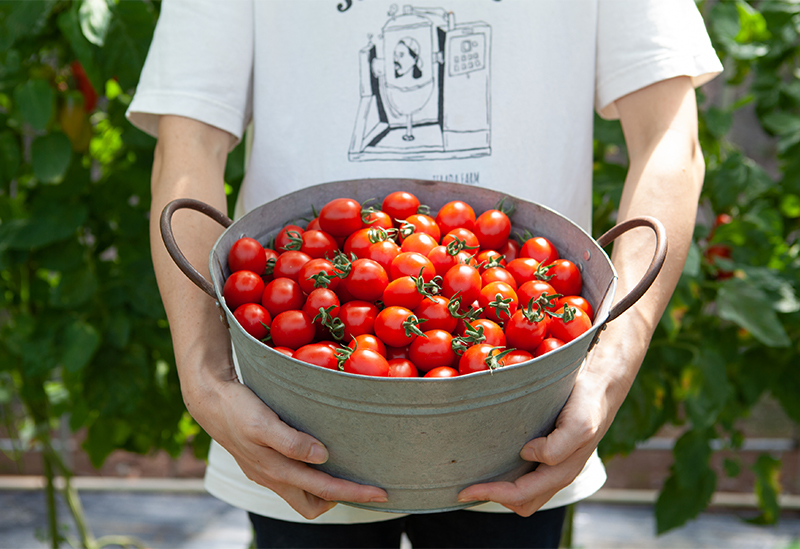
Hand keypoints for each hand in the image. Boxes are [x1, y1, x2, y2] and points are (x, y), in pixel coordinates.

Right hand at [189, 374, 388, 519]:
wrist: (209, 399)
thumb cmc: (238, 408)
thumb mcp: (263, 423)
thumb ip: (290, 442)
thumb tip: (322, 457)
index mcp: (277, 471)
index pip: (324, 491)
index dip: (354, 494)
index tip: (381, 492)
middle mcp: (273, 477)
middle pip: (314, 503)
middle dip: (344, 498)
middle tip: (370, 486)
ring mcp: (267, 471)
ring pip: (302, 493)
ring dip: (326, 489)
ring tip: (350, 473)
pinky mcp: (263, 461)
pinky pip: (293, 479)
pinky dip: (312, 476)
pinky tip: (321, 458)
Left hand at [456, 367, 612, 515]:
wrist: (599, 386)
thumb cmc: (589, 405)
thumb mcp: (579, 425)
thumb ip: (556, 447)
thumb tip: (526, 455)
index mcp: (561, 472)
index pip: (521, 494)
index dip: (492, 494)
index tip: (465, 490)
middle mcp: (556, 473)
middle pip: (522, 502)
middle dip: (493, 497)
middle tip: (466, 487)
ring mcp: (553, 464)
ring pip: (524, 491)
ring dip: (500, 490)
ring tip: (476, 478)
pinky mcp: (549, 450)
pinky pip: (526, 473)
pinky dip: (507, 474)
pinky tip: (493, 459)